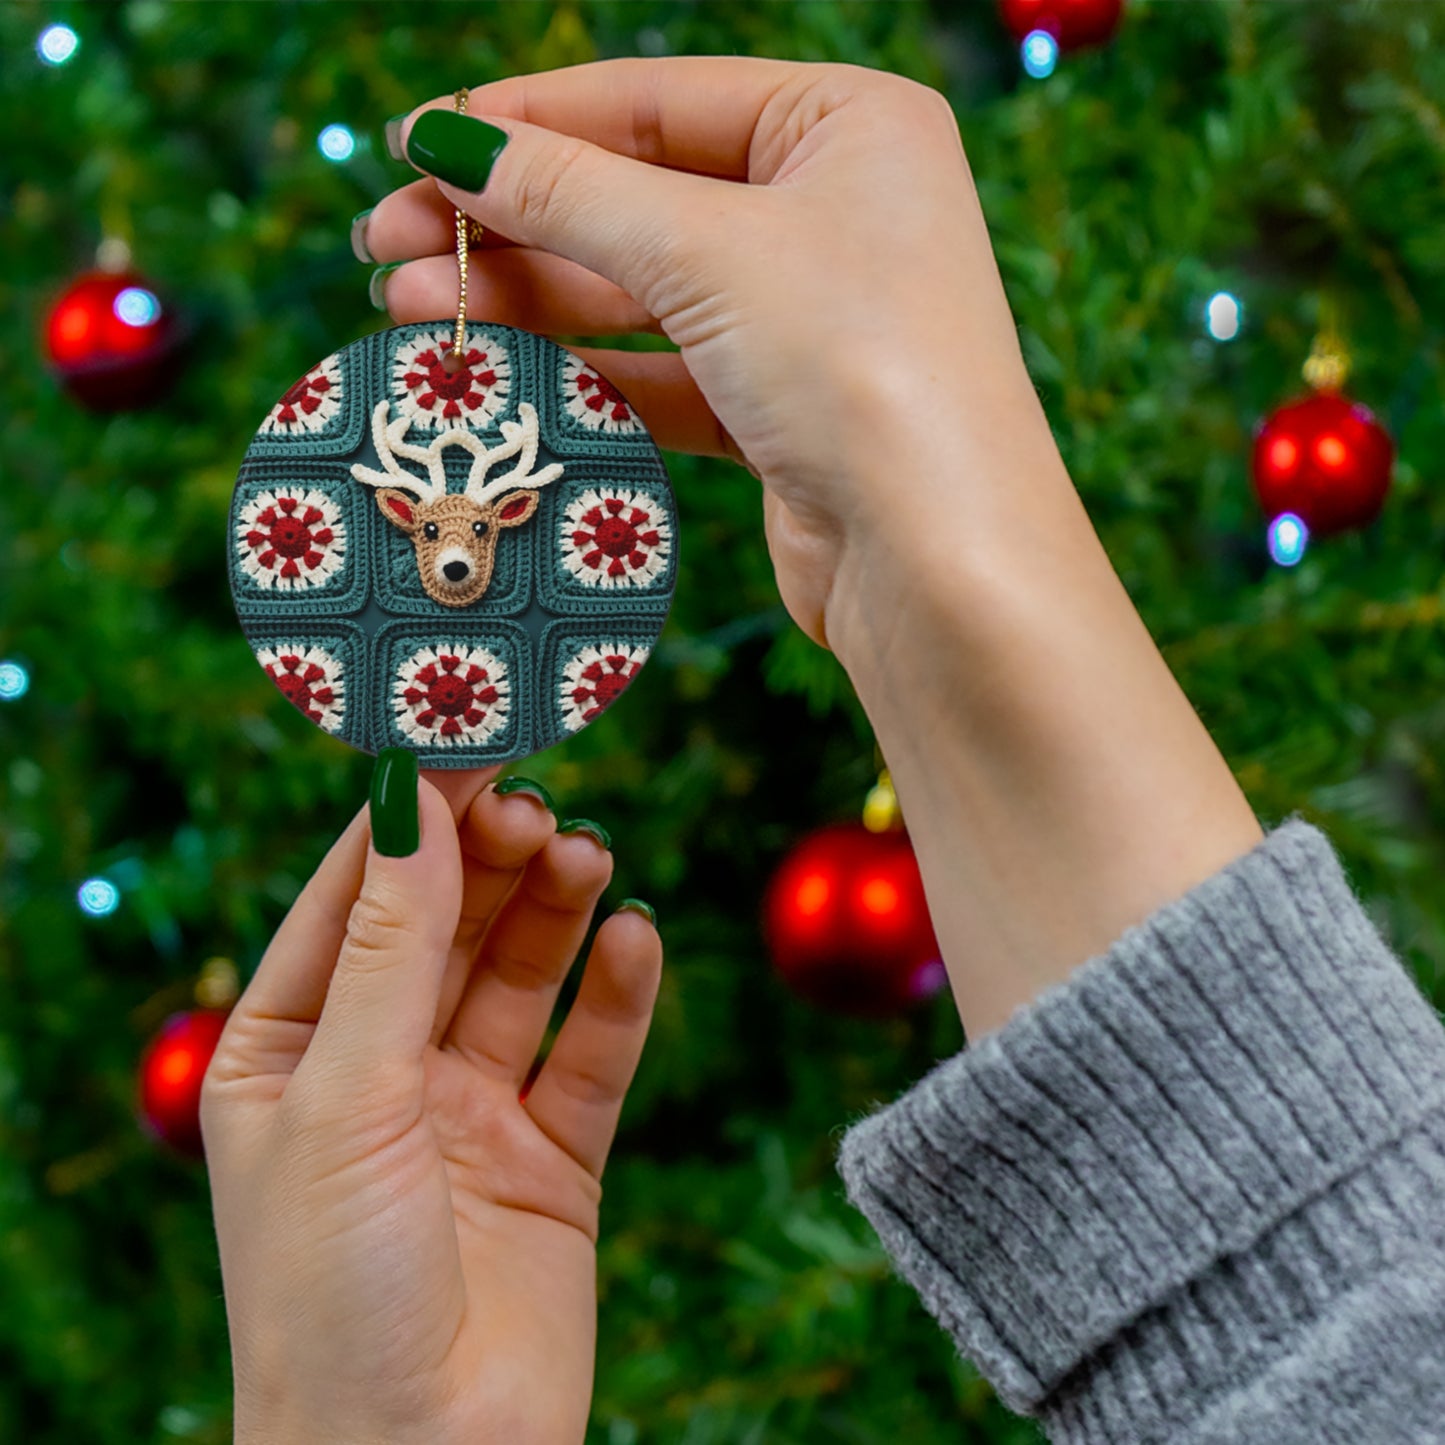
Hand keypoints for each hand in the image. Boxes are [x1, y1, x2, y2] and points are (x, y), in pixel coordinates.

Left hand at [201, 768, 661, 1444]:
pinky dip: (617, 994)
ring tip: (588, 856)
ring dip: (555, 910)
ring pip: (521, 976)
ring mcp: (469, 1112)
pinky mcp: (552, 1158)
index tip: (466, 738)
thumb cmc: (330, 1294)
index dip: (409, 818)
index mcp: (289, 1051)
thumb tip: (414, 800)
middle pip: (446, 925)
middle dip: (490, 860)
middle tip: (539, 804)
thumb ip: (392, 946)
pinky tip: (635, 940)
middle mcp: (380, 1070)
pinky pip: (591, 1054)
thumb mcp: (346, 1097)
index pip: (353, 898)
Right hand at [362, 56, 1040, 652]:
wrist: (938, 562)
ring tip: (407, 308)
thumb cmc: (859, 367)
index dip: (526, 121)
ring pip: (639, 291)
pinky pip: (662, 372)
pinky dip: (581, 372)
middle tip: (385, 242)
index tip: (414, 142)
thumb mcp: (705, 251)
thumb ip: (570, 193)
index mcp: (847, 125)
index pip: (655, 101)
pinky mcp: (782, 410)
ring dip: (526, 300)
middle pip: (636, 197)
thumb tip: (448, 141)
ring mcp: (808, 316)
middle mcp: (834, 211)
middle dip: (508, 221)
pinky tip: (494, 370)